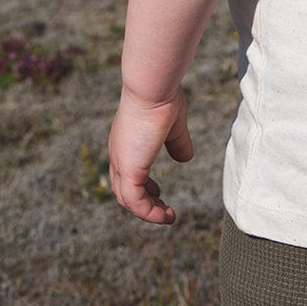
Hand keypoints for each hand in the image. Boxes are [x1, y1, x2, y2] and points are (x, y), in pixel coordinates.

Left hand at [108, 85, 193, 224]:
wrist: (153, 88)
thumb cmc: (163, 98)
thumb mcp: (174, 124)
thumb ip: (178, 142)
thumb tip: (186, 158)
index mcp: (126, 141)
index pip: (127, 171)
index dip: (143, 185)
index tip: (158, 192)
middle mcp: (120, 153)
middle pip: (123, 189)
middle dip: (143, 202)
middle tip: (162, 209)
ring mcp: (122, 162)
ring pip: (127, 199)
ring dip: (148, 212)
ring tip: (167, 217)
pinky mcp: (129, 170)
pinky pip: (136, 203)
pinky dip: (150, 213)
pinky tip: (166, 216)